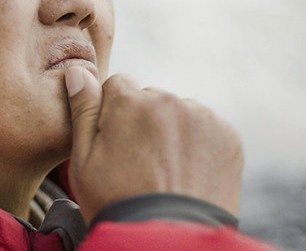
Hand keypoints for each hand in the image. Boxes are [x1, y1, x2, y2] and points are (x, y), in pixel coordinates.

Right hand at [65, 67, 243, 224]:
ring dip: (171, 131)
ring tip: (165, 171)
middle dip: (143, 120)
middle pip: (150, 99)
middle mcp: (167, 100)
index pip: (117, 86)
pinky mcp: (227, 136)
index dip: (112, 115)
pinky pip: (205, 129)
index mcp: (128, 101)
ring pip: (179, 113)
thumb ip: (83, 111)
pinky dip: (197, 145)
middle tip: (139, 162)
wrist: (168, 240)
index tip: (115, 144)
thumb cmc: (117, 202)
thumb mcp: (83, 160)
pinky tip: (187, 173)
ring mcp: (201, 117)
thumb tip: (79, 72)